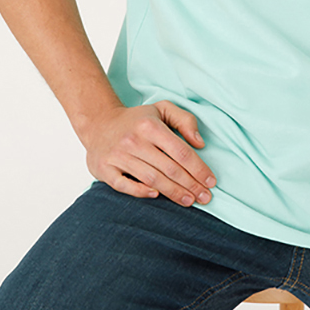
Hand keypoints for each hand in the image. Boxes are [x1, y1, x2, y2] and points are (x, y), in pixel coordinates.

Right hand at [80, 100, 216, 206]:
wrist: (98, 123)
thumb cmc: (137, 120)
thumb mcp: (162, 109)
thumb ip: (185, 120)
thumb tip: (200, 143)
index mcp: (149, 126)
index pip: (181, 151)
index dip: (198, 168)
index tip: (211, 181)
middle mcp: (133, 141)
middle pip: (169, 169)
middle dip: (191, 185)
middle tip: (205, 197)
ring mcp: (117, 156)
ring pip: (151, 179)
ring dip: (173, 192)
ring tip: (189, 200)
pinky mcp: (104, 169)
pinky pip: (125, 185)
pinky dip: (141, 192)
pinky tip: (157, 196)